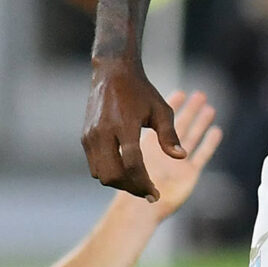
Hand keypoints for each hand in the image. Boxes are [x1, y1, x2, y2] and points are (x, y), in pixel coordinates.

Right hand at [82, 58, 183, 199]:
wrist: (112, 72)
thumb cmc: (142, 91)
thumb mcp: (161, 110)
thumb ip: (170, 135)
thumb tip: (182, 157)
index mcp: (124, 125)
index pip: (132, 164)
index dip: (144, 183)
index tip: (156, 194)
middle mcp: (103, 132)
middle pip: (112, 175)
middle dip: (131, 188)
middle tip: (147, 192)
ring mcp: (90, 135)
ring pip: (100, 174)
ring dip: (119, 183)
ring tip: (138, 183)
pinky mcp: (85, 137)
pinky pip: (94, 165)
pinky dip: (109, 173)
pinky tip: (126, 171)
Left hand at [141, 89, 223, 213]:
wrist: (136, 210)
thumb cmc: (131, 183)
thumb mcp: (135, 157)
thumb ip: (148, 142)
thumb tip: (156, 126)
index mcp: (147, 144)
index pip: (163, 122)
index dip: (174, 108)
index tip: (181, 93)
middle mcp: (164, 152)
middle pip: (181, 126)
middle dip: (190, 112)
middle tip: (200, 96)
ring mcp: (178, 164)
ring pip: (192, 137)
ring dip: (201, 123)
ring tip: (209, 106)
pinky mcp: (189, 174)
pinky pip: (202, 155)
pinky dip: (209, 143)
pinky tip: (215, 130)